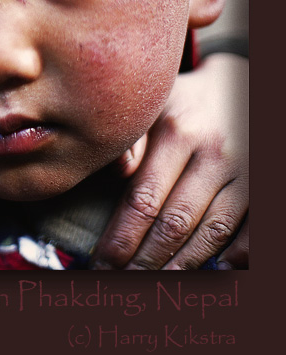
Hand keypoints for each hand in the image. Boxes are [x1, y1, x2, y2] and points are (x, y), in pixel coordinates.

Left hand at [90, 53, 248, 269]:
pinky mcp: (267, 185)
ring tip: (156, 284)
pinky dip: (234, 256)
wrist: (241, 87)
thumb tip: (118, 173)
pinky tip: (212, 271)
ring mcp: (247, 172)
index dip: (122, 236)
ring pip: (212, 232)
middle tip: (123, 281)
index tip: (102, 262)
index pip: (144, 198)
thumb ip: (131, 140)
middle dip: (145, 258)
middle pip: (175, 222)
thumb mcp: (154, 108)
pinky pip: (252, 232)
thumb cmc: (185, 105)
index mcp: (178, 133)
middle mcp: (214, 154)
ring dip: (182, 264)